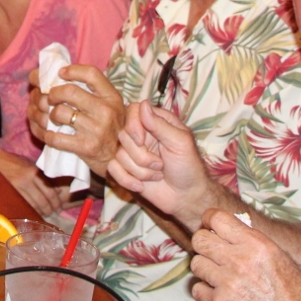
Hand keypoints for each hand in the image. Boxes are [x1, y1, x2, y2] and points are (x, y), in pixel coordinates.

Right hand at [0, 147, 71, 216]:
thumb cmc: (14, 162)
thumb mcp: (30, 166)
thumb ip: (41, 177)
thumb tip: (55, 190)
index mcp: (34, 172)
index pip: (50, 190)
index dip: (56, 201)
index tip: (60, 206)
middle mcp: (27, 180)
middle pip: (43, 199)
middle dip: (51, 209)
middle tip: (55, 213)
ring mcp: (17, 187)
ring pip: (34, 205)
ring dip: (42, 212)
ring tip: (46, 215)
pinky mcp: (10, 193)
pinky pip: (23, 205)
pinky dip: (31, 211)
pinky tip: (35, 213)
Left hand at [26, 64, 124, 175]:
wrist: (119, 159)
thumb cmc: (110, 128)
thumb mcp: (111, 106)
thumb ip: (93, 92)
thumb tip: (59, 74)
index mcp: (112, 97)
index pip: (91, 74)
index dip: (72, 70)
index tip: (60, 73)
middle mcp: (105, 111)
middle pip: (69, 91)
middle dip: (52, 93)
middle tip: (49, 97)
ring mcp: (96, 130)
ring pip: (59, 112)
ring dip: (46, 114)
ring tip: (49, 116)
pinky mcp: (85, 147)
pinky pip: (55, 137)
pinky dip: (44, 133)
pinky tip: (44, 131)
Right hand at [107, 101, 217, 231]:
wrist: (186, 197)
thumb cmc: (188, 166)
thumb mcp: (180, 142)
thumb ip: (160, 124)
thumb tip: (143, 103)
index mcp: (154, 122)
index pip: (132, 110)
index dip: (133, 125)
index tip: (142, 141)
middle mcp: (140, 134)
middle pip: (123, 136)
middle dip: (141, 156)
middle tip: (160, 164)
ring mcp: (130, 152)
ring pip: (118, 155)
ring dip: (140, 171)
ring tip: (157, 175)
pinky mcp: (123, 169)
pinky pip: (112, 169)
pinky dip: (127, 180)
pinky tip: (141, 186)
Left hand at [190, 210, 300, 300]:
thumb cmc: (290, 289)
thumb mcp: (276, 254)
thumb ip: (249, 238)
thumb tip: (224, 226)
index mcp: (255, 244)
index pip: (216, 218)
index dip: (209, 220)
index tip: (209, 226)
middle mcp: (240, 261)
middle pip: (200, 239)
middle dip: (205, 244)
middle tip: (213, 252)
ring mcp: (228, 284)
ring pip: (196, 263)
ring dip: (206, 269)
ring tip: (222, 276)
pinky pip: (198, 289)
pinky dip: (207, 292)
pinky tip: (222, 293)